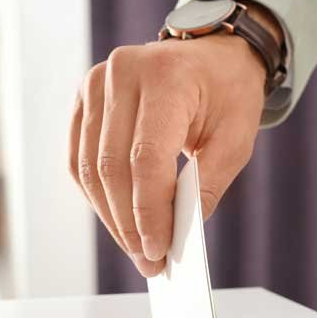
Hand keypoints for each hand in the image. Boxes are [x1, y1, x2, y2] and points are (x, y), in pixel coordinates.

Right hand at [68, 7, 279, 276]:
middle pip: (111, 167)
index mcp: (165, 77)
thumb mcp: (237, 138)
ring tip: (135, 248)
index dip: (148, 211)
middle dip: (128, 223)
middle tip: (148, 261)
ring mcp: (95, 84)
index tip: (159, 251)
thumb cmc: (228, 94)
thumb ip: (209, 184)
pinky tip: (117, 220)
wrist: (212, 55)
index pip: (145, 158)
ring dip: (110, 216)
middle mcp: (121, 73)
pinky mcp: (83, 100)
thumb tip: (179, 233)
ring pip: (90, 168)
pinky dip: (96, 196)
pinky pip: (79, 159)